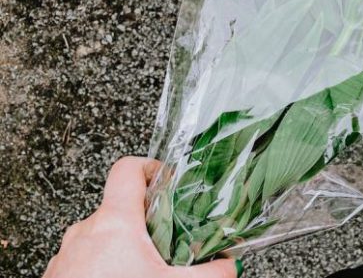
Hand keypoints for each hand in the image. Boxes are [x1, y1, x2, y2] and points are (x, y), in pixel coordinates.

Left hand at [43, 157, 240, 277]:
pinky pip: (85, 257)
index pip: (128, 169)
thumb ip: (212, 272)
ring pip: (102, 235)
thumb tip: (231, 265)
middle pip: (121, 208)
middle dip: (146, 223)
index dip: (151, 167)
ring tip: (143, 269)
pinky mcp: (58, 273)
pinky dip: (104, 265)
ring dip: (124, 247)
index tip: (167, 181)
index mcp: (115, 223)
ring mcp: (68, 253)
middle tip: (166, 241)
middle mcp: (85, 231)